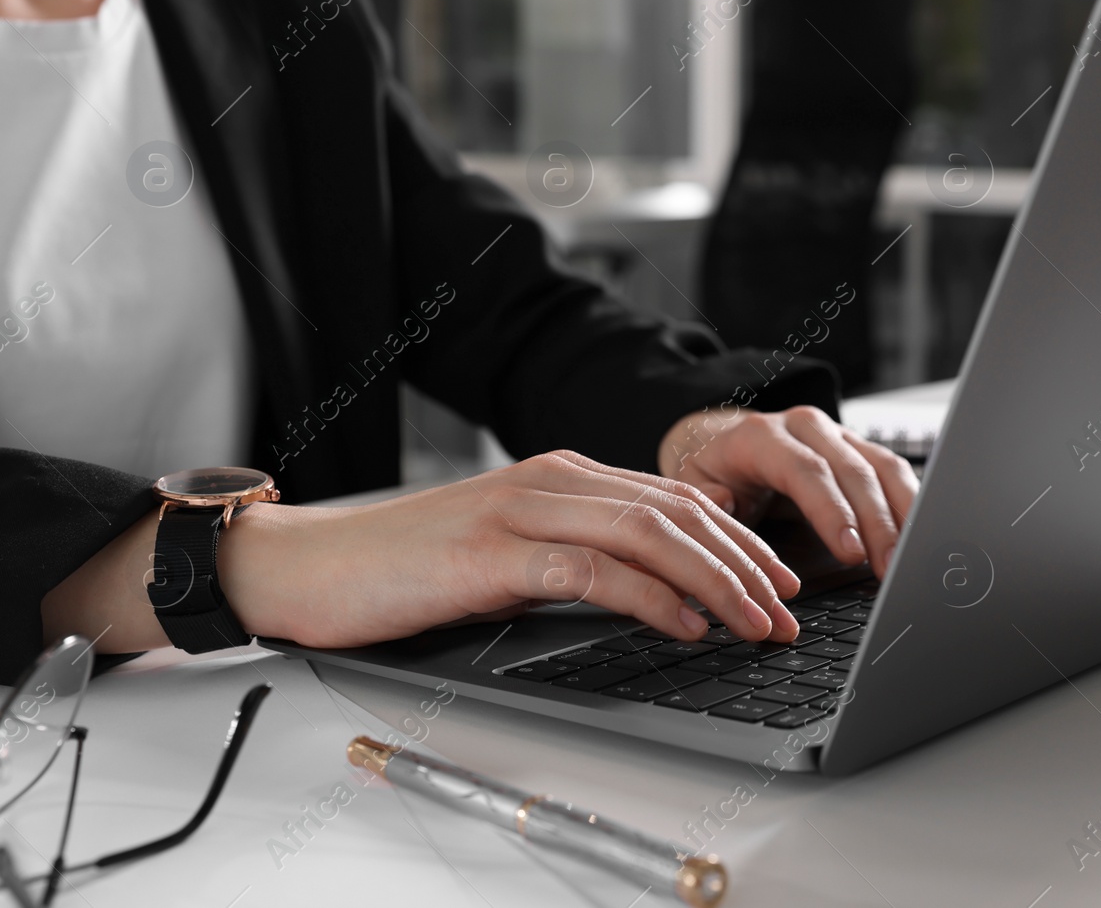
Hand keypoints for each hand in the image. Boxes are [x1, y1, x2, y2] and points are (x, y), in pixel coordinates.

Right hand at [44, 450, 802, 653]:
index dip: (739, 539)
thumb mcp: (514, 555)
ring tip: (758, 621)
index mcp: (564, 476)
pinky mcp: (493, 551)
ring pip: (649, 532)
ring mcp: (522, 510)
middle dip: (747, 560)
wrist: (310, 566)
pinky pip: (593, 568)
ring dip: (717, 580)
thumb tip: (662, 595)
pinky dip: (651, 596)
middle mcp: (553, 480)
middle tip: (790, 608)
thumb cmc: (411, 568)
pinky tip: (686, 623)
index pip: (676, 500)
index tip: (781, 581)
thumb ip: (581, 558)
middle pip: (679, 510)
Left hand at [658, 406, 919, 577]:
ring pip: (882, 467)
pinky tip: (919, 535)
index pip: (805, 471)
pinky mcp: (859, 449)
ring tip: (908, 558)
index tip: (850, 550)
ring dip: (902, 515)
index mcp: (762, 436)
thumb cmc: (713, 471)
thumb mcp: (691, 485)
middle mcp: (805, 428)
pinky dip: (910, 504)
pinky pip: (894, 471)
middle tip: (889, 566)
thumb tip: (724, 503)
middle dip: (876, 523)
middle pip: (853, 471)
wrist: (724, 441)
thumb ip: (707, 497)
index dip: (832, 511)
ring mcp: (837, 436)